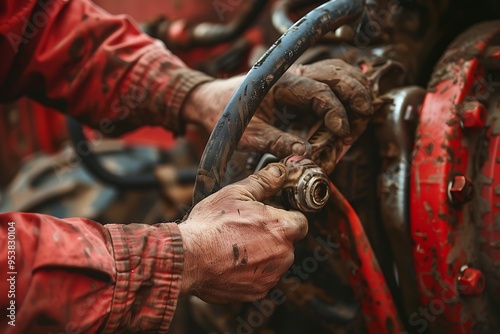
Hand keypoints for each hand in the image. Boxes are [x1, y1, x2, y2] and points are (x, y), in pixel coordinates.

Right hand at [178, 163, 307, 302]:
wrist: (188, 258)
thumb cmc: (211, 225)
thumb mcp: (236, 193)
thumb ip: (264, 182)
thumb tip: (279, 171)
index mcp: (282, 228)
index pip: (300, 221)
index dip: (285, 216)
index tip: (270, 215)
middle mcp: (283, 255)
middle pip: (287, 242)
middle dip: (272, 236)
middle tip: (247, 228)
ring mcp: (271, 276)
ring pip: (275, 261)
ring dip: (262, 254)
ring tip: (236, 245)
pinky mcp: (257, 292)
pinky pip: (261, 278)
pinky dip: (250, 272)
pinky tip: (231, 262)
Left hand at [182, 59, 371, 157]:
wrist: (213, 100)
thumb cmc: (228, 114)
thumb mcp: (249, 135)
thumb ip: (277, 143)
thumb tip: (305, 155)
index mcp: (281, 84)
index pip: (318, 92)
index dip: (335, 111)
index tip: (342, 131)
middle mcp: (292, 74)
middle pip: (335, 72)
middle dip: (355, 92)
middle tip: (364, 113)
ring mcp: (298, 76)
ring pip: (336, 69)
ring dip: (355, 85)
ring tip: (365, 106)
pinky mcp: (300, 83)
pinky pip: (329, 76)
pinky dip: (346, 85)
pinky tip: (354, 100)